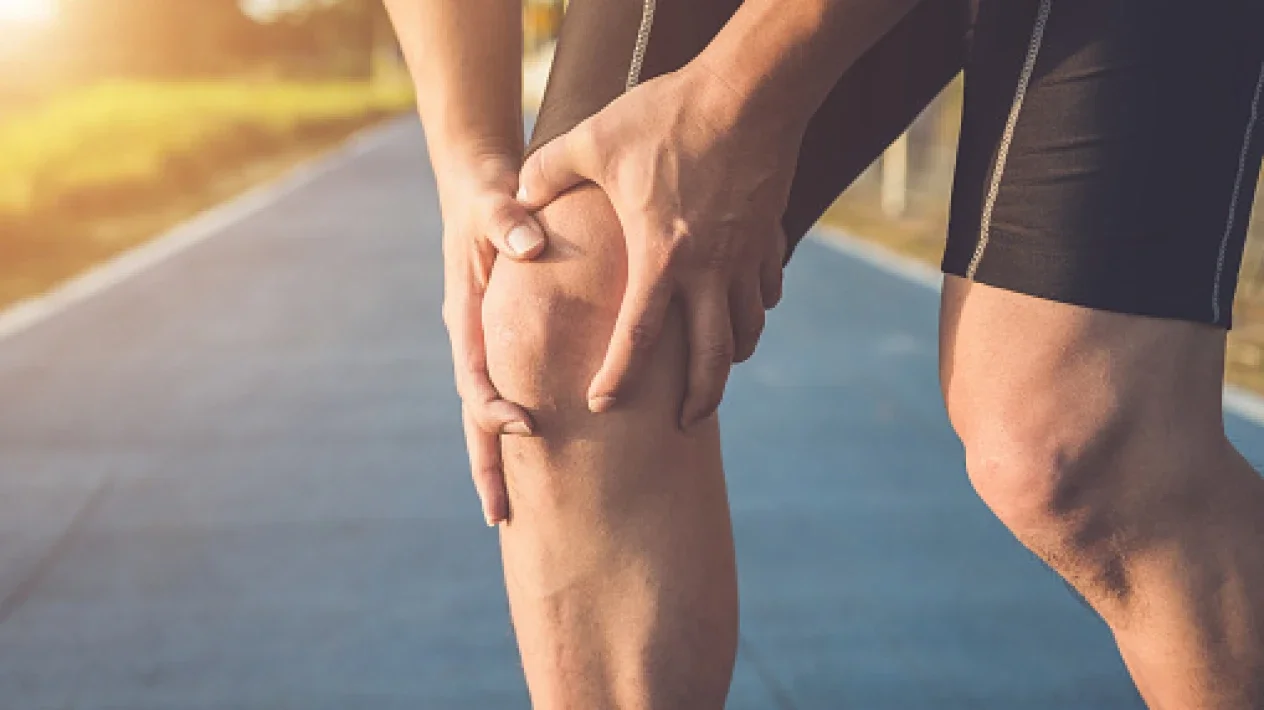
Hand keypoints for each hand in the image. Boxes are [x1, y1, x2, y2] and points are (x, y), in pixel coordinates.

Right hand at [437, 155, 546, 525]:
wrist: (476, 189)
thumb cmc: (489, 196)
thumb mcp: (495, 201)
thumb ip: (508, 222)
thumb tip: (530, 246)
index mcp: (466, 315)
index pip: (474, 376)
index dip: (495, 407)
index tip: (526, 426)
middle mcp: (471, 339)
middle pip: (475, 414)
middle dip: (486, 465)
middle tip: (501, 517)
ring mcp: (484, 344)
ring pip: (487, 412)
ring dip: (498, 458)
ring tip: (516, 510)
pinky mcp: (502, 342)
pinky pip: (507, 392)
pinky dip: (515, 428)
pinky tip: (541, 458)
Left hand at [518, 61, 799, 427]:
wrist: (751, 89)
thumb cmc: (668, 115)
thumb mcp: (593, 139)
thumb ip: (548, 171)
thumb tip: (519, 192)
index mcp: (661, 257)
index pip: (636, 337)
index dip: (617, 378)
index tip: (601, 405)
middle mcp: (710, 270)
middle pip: (710, 358)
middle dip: (698, 400)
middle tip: (684, 423)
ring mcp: (747, 255)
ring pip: (747, 330)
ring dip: (731, 358)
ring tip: (716, 371)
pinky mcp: (770, 235)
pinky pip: (767, 290)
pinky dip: (757, 310)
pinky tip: (748, 311)